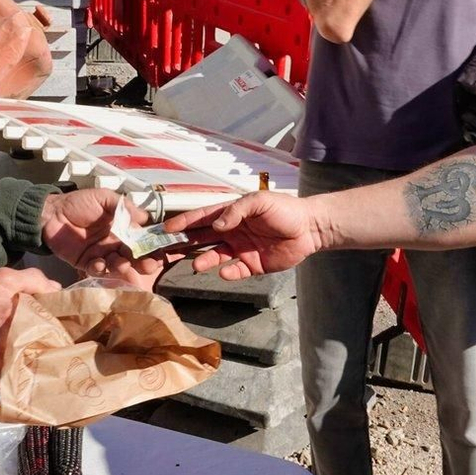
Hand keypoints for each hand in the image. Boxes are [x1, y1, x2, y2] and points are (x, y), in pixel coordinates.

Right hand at [0, 267, 61, 384]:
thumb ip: (35, 281)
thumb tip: (56, 291)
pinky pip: (12, 381)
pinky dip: (20, 376)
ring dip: (38, 364)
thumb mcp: (4, 278)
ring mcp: (1, 367)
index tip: (69, 329)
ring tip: (44, 355)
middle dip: (54, 349)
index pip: (56, 334)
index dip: (64, 331)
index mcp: (20, 325)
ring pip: (31, 371)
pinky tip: (25, 366)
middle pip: (46, 356)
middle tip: (61, 344)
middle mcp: (12, 350)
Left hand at [40, 188, 165, 281]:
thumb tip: (145, 218)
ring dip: (123, 267)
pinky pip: (97, 270)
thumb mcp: (103, 198)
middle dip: (143, 263)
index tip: (159, 252)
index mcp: (122, 228)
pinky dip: (100, 269)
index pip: (141, 239)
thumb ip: (123, 206)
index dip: (151, 246)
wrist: (50, 213)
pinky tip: (99, 263)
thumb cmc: (78, 203)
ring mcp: (101, 254)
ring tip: (123, 265)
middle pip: (134, 256)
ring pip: (118, 265)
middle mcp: (114, 243)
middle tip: (148, 266)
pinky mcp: (86, 263)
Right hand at [163, 192, 321, 279]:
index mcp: (231, 214)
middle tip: (167, 251)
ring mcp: (240, 249)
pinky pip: (235, 271)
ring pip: (215, 256)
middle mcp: (231, 232)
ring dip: (204, 260)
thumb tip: (217, 224)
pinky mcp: (252, 265)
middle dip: (185, 244)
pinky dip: (228, 273)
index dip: (184, 222)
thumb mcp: (260, 201)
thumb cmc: (285, 209)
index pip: (202, 218)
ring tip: (197, 265)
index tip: (166, 229)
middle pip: (202, 238)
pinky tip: (225, 272)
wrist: (310, 229)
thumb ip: (237, 210)